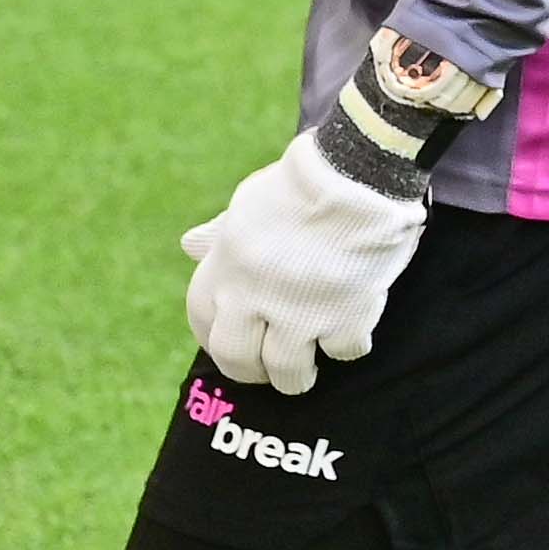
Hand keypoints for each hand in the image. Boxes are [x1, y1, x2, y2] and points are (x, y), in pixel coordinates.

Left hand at [182, 134, 425, 394]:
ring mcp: (301, 310)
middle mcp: (254, 296)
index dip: (213, 337)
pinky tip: (352, 334)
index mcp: (227, 266)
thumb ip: (221, 233)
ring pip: (288, 369)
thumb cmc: (305, 181)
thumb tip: (189, 245)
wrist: (359, 172)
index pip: (202, 319)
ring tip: (306, 375)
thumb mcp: (250, 202)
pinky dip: (348, 346)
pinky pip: (344, 350)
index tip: (231, 343)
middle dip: (251, 371)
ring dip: (296, 377)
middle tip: (267, 372)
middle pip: (237, 357)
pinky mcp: (346, 314)